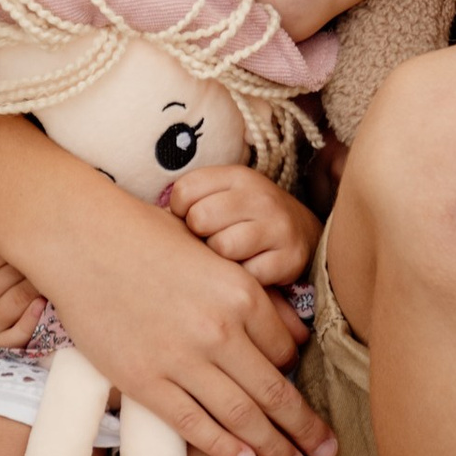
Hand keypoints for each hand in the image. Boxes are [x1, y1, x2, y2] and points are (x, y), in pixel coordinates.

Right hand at [0, 229, 48, 351]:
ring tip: (53, 268)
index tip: (37, 228)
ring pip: (23, 298)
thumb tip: (14, 212)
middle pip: (14, 272)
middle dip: (36, 257)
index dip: (22, 238)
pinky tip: (42, 304)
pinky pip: (18, 334)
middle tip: (53, 245)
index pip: (0, 249)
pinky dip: (33, 319)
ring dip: (41, 282)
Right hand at [44, 198, 335, 455]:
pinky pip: (194, 424)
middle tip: (328, 452)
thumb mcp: (212, 255)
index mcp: (241, 294)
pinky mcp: (145, 381)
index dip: (297, 376)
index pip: (286, 350)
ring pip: (242, 416)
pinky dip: (224, 447)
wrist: (81, 240)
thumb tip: (293, 333)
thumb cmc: (146, 238)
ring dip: (274, 448)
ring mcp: (181, 360)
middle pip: (276, 392)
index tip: (302, 396)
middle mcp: (219, 331)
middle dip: (306, 428)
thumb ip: (253, 294)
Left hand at [169, 166, 321, 288]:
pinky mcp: (290, 258)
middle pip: (200, 219)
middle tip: (213, 239)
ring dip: (221, 260)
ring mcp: (278, 226)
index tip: (195, 219)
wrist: (303, 233)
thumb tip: (152, 226)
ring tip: (231, 256)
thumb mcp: (223, 196)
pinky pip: (248, 276)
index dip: (180, 212)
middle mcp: (260, 196)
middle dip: (201, 236)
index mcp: (237, 175)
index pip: (184, 192)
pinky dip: (244, 279)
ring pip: (223, 248)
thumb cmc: (246, 217)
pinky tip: (251, 270)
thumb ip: (190, 202)